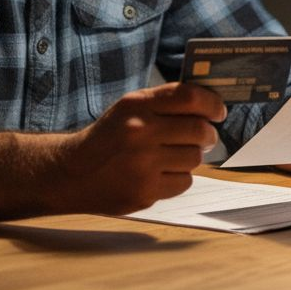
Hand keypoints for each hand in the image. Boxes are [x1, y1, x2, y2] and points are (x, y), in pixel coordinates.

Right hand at [51, 82, 225, 213]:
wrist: (72, 173)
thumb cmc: (109, 136)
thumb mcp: (129, 108)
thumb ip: (164, 103)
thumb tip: (210, 105)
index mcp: (136, 105)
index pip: (190, 97)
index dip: (212, 103)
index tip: (218, 111)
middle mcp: (139, 132)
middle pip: (199, 130)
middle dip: (208, 134)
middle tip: (205, 136)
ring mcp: (142, 164)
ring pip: (195, 158)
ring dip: (191, 156)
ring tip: (174, 155)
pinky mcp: (144, 192)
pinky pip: (184, 182)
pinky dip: (179, 178)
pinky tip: (161, 173)